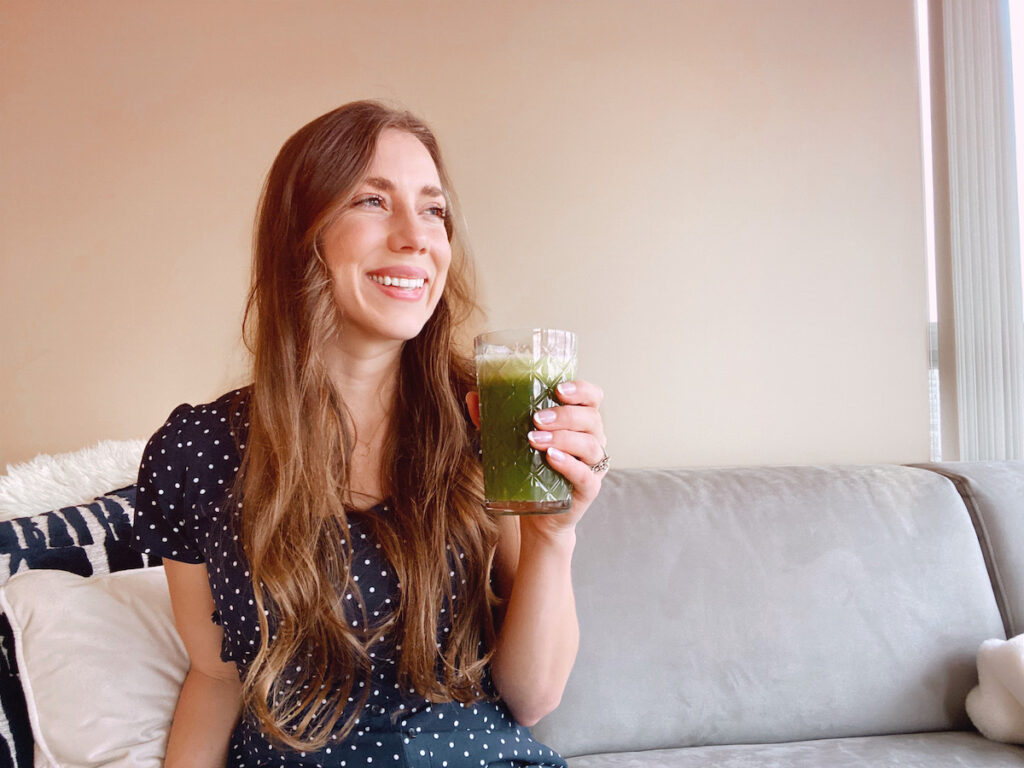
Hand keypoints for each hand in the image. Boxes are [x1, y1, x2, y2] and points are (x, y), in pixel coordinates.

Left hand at [465, 379, 606, 531]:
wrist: (537, 513)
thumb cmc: (529, 470)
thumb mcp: (511, 441)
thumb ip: (494, 419)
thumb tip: (472, 397)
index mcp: (580, 422)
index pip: (593, 397)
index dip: (581, 390)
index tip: (558, 389)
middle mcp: (592, 440)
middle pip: (591, 418)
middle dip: (564, 415)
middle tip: (537, 418)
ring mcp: (593, 466)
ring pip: (590, 445)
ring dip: (563, 438)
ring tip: (534, 439)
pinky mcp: (588, 489)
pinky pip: (585, 475)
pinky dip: (569, 465)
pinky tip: (551, 458)